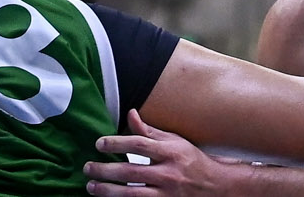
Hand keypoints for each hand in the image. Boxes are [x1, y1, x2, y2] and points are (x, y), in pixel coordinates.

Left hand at [86, 111, 240, 196]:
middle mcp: (168, 173)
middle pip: (130, 170)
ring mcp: (166, 194)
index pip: (139, 143)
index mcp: (170, 152)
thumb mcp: (174, 141)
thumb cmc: (192, 161)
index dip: (117, 142)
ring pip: (131, 194)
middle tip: (88, 168)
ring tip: (92, 187)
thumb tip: (130, 113)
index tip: (99, 143)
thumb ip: (150, 131)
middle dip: (105, 170)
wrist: (215, 187)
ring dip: (108, 191)